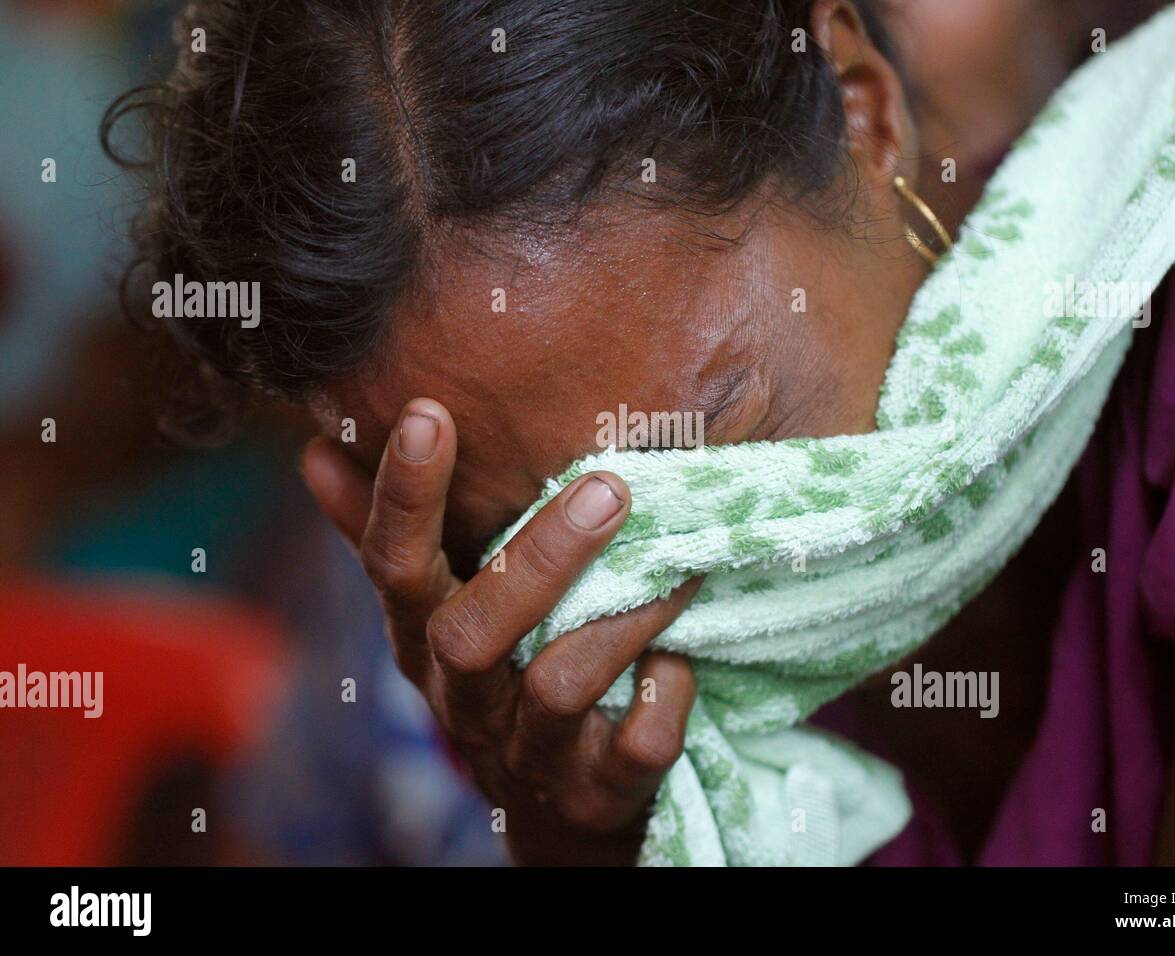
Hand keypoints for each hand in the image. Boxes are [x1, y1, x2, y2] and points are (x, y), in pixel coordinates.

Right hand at [302, 398, 698, 864]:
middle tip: (610, 488)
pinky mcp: (597, 791)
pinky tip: (682, 659)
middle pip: (472, 634)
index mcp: (422, 643)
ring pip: (559, 685)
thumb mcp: (437, 613)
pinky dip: (663, 700)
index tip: (430, 414)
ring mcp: (531, 751)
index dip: (405, 497)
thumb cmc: (496, 681)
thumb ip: (385, 536)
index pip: (393, 568)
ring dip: (622, 619)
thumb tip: (315, 450)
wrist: (557, 810)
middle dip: (539, 559)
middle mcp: (465, 700)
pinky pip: (633, 748)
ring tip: (680, 560)